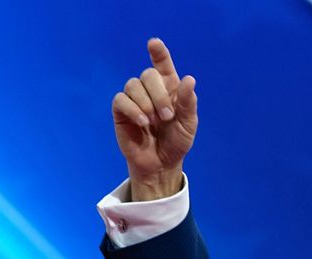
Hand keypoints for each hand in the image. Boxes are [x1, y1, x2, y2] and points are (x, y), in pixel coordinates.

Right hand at [112, 38, 198, 199]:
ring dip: (147, 103)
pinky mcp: (121, 110)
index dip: (159, 53)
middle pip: (148, 75)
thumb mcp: (188, 124)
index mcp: (169, 88)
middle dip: (159, 95)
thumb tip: (190, 79)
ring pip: (133, 85)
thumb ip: (188, 102)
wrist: (161, 163)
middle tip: (167, 116)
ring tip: (154, 122)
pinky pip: (121, 99)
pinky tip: (143, 123)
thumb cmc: (176, 141)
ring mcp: (134, 99)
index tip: (154, 43)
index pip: (162, 65)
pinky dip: (133, 109)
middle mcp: (150, 90)